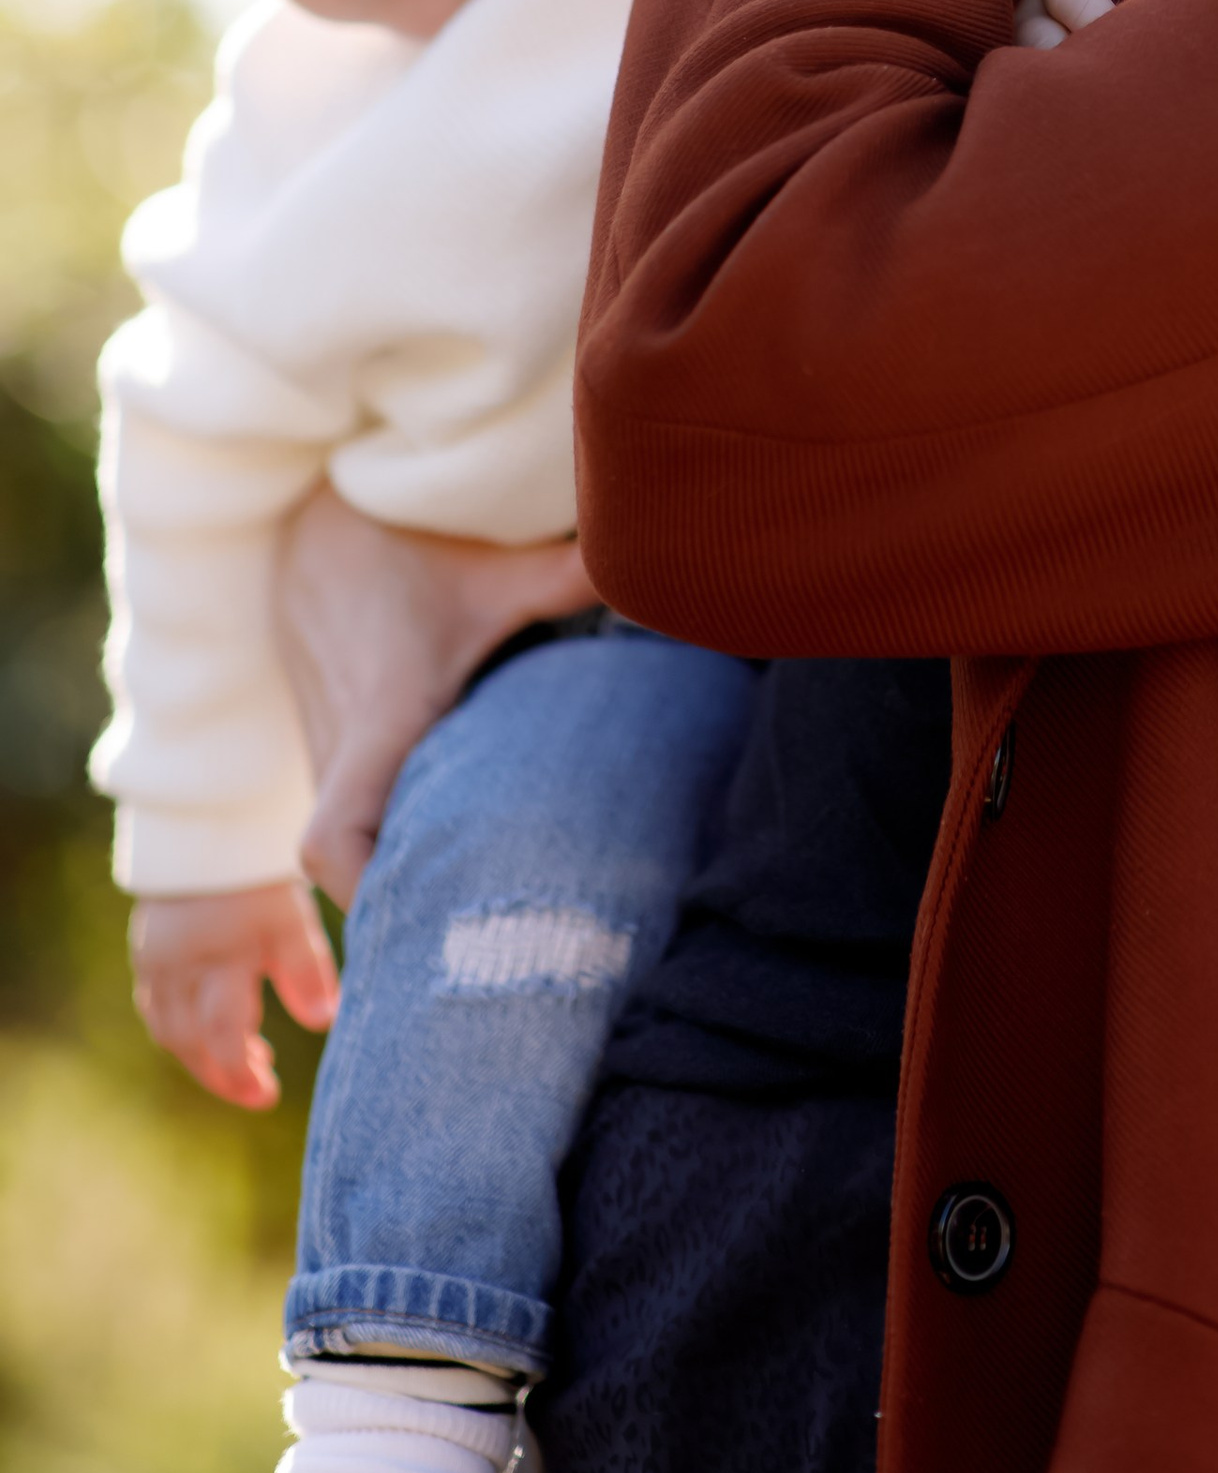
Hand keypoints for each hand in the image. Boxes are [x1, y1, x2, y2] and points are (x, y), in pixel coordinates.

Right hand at [130, 876, 337, 1110]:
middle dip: (224, 1074)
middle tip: (261, 1089)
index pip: (223, 1032)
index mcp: (220, 954)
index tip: (269, 1095)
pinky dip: (184, 1032)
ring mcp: (156, 962)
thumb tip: (325, 1022)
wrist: (210, 827)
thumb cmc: (259, 874)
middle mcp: (180, 964)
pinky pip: (157, 1011)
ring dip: (204, 1057)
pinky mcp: (146, 956)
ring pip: (170, 1031)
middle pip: (190, 1042)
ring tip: (249, 1061)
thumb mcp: (292, 917)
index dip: (242, 1074)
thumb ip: (307, 968)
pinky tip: (215, 1033)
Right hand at [274, 485, 599, 909]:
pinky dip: (389, 842)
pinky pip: (347, 818)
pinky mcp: (331, 748)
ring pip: (347, 846)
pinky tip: (450, 865)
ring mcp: (325, 753)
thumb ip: (566, 575)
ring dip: (400, 874)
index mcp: (379, 719)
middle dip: (405, 911)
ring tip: (483, 923)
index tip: (425, 920)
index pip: (332, 839)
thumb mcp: (491, 568)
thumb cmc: (408, 548)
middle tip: (494, 949)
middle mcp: (339, 750)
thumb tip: (649, 569)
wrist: (313, 524)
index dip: (367, 896)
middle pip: (348, 870)